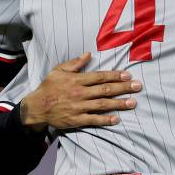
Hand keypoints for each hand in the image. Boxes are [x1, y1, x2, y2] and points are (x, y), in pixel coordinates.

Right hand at [20, 53, 141, 131]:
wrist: (36, 107)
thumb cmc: (49, 87)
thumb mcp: (59, 71)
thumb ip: (75, 63)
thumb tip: (88, 54)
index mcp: (77, 80)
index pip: (100, 77)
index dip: (115, 75)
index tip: (128, 75)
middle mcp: (80, 93)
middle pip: (105, 90)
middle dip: (123, 88)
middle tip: (138, 86)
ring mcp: (79, 107)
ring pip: (102, 105)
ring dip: (119, 103)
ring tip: (133, 102)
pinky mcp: (76, 120)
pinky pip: (93, 120)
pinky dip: (105, 120)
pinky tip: (117, 119)